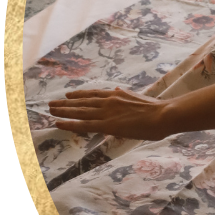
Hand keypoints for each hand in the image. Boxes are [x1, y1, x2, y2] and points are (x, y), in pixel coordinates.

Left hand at [48, 87, 171, 140]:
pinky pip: (83, 124)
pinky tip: (58, 123)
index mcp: (117, 95)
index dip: (79, 95)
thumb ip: (125, 95)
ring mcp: (107, 113)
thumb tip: (116, 90)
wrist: (163, 114)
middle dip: (66, 103)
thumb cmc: (157, 110)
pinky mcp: (107, 125)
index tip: (69, 94)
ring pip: (79, 111)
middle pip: (82, 102)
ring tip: (51, 110)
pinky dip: (69, 123)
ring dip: (63, 110)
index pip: (93, 94)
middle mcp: (108, 101)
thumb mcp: (138, 98)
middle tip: (52, 103)